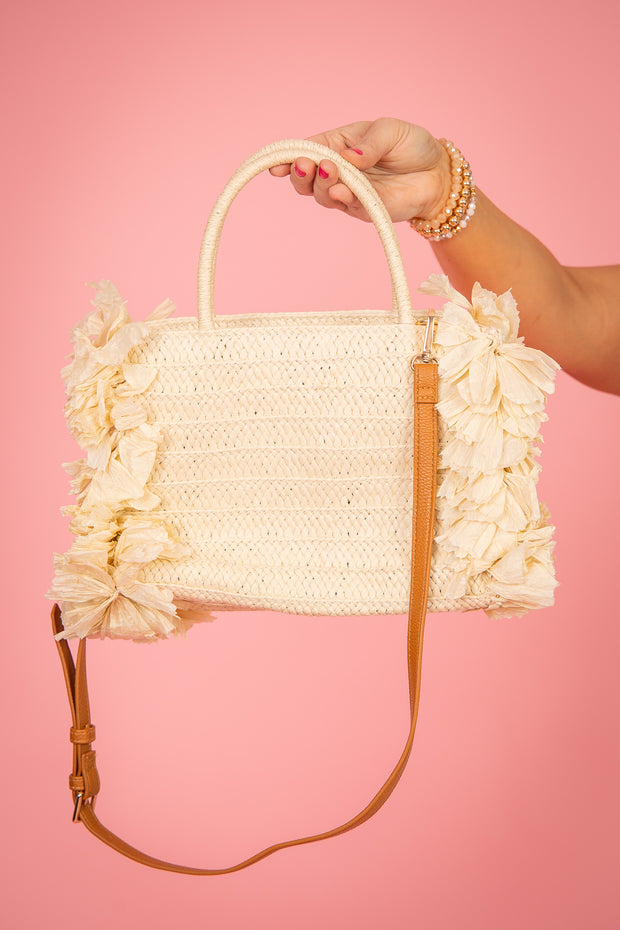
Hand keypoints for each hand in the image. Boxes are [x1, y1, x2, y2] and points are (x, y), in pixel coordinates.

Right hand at [269, 118, 450, 223]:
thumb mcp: (390, 131)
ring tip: (331, 172)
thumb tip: (348, 158)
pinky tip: (341, 191)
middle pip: (306, 179)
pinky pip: (347, 207)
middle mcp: (338, 171)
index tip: (277, 164)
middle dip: (301, 173)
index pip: (307, 150)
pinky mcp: (364, 210)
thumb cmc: (411, 146)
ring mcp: (349, 193)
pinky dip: (342, 199)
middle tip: (307, 165)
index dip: (289, 158)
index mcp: (337, 145)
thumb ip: (368, 144)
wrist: (437, 173)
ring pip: (321, 195)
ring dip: (321, 184)